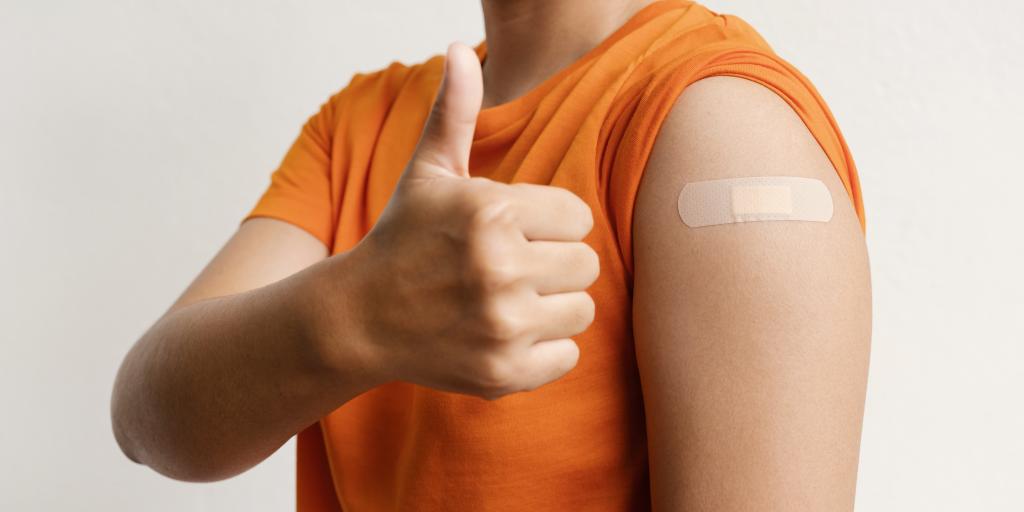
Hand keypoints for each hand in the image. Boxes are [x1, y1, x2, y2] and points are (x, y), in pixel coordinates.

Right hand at [320, 42, 598, 399]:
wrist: (358, 318)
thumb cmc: (402, 239)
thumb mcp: (428, 173)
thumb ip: (454, 112)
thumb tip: (459, 49)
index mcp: (492, 212)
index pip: (578, 216)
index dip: (548, 223)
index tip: (513, 232)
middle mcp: (501, 269)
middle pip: (586, 263)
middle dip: (554, 263)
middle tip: (512, 268)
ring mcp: (502, 327)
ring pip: (582, 309)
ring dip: (552, 306)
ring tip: (509, 300)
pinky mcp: (503, 374)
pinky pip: (567, 356)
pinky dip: (543, 350)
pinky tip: (503, 334)